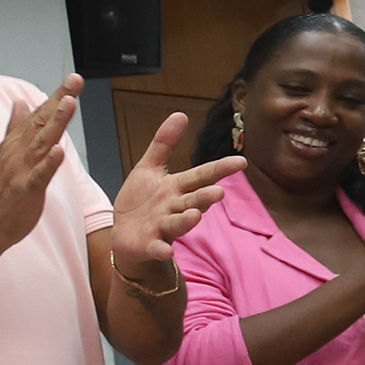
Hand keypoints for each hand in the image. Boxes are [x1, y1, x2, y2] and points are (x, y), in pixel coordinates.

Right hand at [0, 79, 78, 255]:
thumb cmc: (0, 193)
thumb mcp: (7, 155)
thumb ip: (16, 128)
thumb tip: (21, 102)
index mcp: (16, 144)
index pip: (38, 115)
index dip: (56, 96)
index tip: (73, 79)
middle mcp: (17, 153)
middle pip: (41, 122)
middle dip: (59, 100)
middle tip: (74, 81)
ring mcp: (20, 171)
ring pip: (41, 143)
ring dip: (55, 122)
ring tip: (69, 103)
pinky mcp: (25, 191)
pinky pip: (39, 176)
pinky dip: (48, 163)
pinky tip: (58, 151)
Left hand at [107, 110, 241, 292]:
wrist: (124, 236)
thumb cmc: (141, 201)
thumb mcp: (149, 169)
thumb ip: (163, 144)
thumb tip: (180, 114)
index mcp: (176, 188)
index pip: (201, 176)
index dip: (220, 169)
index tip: (241, 162)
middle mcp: (173, 208)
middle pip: (193, 201)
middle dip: (205, 197)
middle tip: (218, 192)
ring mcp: (162, 228)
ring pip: (177, 223)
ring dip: (187, 220)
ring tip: (196, 215)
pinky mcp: (148, 245)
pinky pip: (156, 247)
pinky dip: (160, 249)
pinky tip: (166, 250)